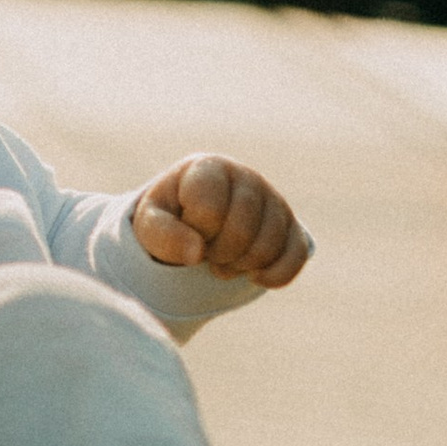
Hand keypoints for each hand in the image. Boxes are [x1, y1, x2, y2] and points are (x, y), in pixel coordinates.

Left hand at [132, 154, 310, 287]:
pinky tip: (254, 277)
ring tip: (223, 263)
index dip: (196, 230)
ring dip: (241, 266)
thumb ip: (162, 234)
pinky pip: (295, 255)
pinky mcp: (292, 226)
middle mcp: (247, 178)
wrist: (195, 222)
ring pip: (270, 245)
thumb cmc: (170, 218)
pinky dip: (275, 275)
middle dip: (219, 253)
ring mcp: (274, 201)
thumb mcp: (151, 223)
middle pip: (243, 229)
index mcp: (210, 168)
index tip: (188, 229)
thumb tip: (196, 253)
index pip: (210, 208)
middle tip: (206, 254)